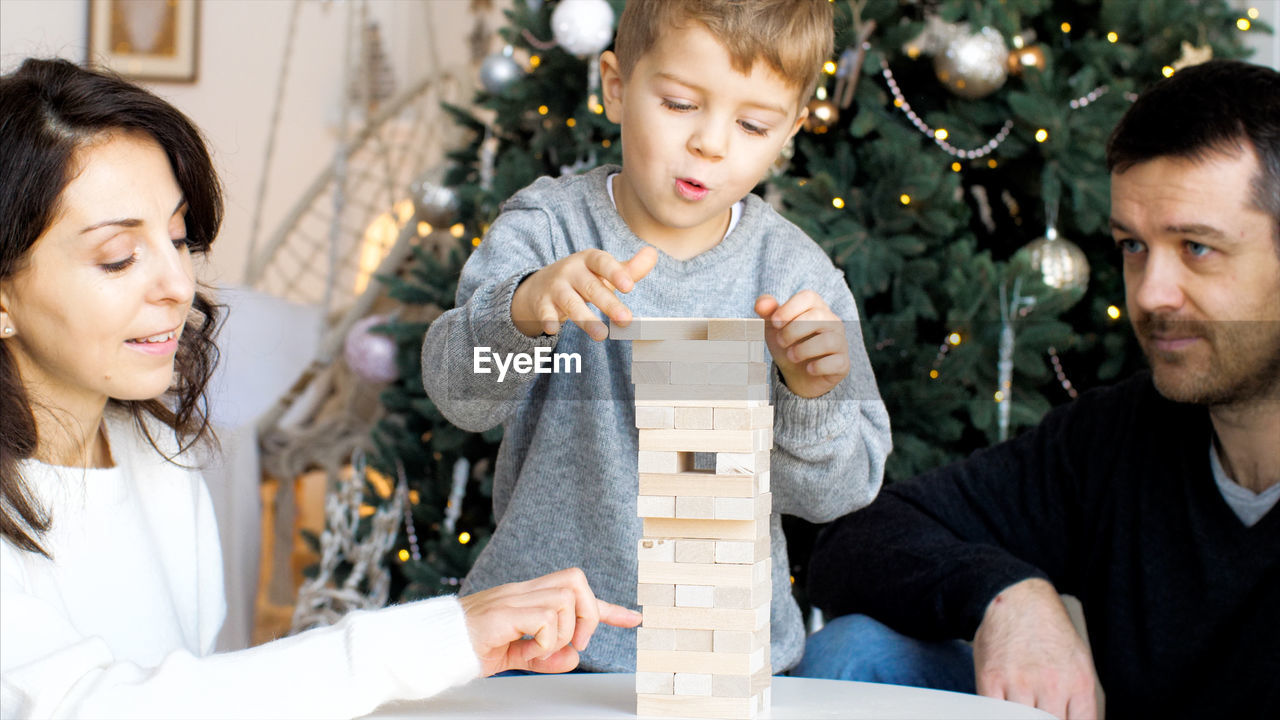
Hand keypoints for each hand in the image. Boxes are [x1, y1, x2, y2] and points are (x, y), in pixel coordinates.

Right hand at [458, 567, 641, 676]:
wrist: (432, 648)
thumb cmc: (467, 648)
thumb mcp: (514, 657)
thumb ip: (544, 657)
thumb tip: (573, 657)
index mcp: (526, 598)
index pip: (574, 592)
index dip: (607, 607)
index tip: (633, 618)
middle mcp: (522, 591)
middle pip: (576, 580)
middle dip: (587, 613)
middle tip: (575, 643)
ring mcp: (512, 598)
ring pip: (565, 599)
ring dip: (562, 633)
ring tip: (539, 650)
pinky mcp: (503, 611)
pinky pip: (545, 618)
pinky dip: (545, 641)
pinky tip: (527, 650)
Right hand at [511, 247, 657, 340]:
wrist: (541, 285)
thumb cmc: (582, 278)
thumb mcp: (603, 272)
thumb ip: (629, 269)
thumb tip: (653, 254)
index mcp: (589, 260)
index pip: (602, 262)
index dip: (615, 273)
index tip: (629, 287)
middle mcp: (571, 271)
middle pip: (591, 287)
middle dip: (608, 303)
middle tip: (626, 319)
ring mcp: (555, 287)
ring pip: (571, 303)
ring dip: (585, 319)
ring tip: (601, 335)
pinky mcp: (542, 303)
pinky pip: (545, 312)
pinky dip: (548, 320)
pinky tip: (553, 330)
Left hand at [755, 291, 849, 397]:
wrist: (797, 375)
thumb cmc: (787, 344)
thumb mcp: (773, 327)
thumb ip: (767, 312)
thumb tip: (761, 304)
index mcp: (816, 308)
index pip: (809, 297)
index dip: (789, 308)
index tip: (775, 323)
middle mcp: (832, 322)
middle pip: (818, 316)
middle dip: (793, 330)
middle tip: (780, 342)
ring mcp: (840, 342)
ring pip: (828, 340)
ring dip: (804, 350)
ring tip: (791, 356)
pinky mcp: (843, 364)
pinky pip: (835, 362)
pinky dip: (818, 366)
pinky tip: (808, 369)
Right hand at [973, 578, 1099, 718]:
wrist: (1019, 598)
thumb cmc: (1048, 631)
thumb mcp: (1078, 662)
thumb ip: (1079, 699)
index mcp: (1079, 683)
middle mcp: (1052, 684)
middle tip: (1039, 713)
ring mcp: (1020, 682)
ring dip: (1020, 718)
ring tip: (1022, 708)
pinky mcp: (992, 678)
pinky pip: (994, 713)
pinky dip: (997, 715)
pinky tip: (1003, 709)